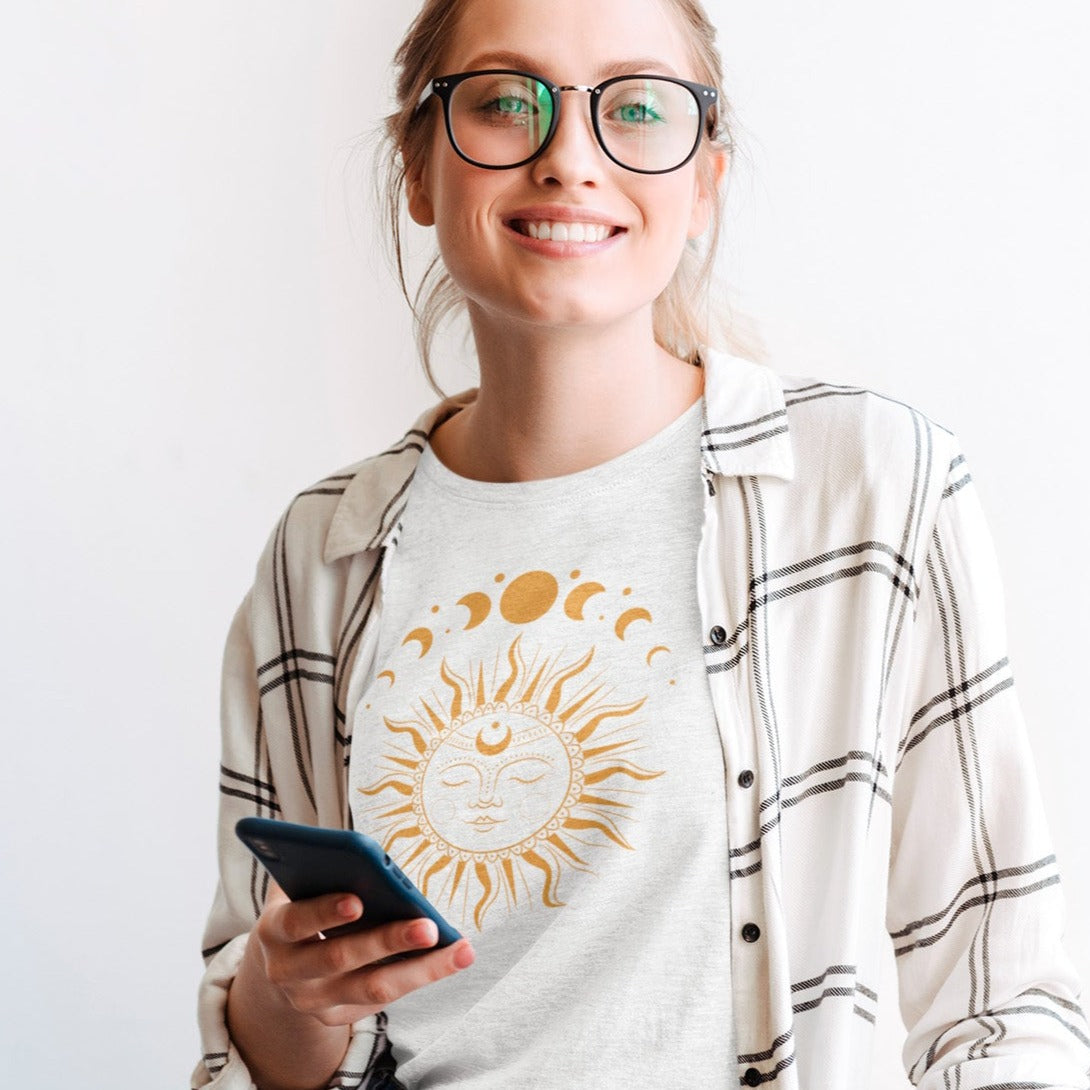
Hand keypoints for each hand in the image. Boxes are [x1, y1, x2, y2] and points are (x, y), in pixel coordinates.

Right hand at [248, 881, 475, 1026]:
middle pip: (340, 959)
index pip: (297, 922)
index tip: (357, 899)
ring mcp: (313, 1001)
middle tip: (428, 926)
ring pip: (373, 989)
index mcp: (274, 932)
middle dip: (387, 940)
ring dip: (421, 968)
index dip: (325, 912)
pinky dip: (420, 977)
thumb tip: (360, 854)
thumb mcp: (298, 889)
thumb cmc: (301, 911)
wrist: (279, 967)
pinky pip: (385, 1000)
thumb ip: (319, 871)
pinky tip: (452, 958)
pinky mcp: (337, 1018)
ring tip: (460, 949)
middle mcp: (288, 973)